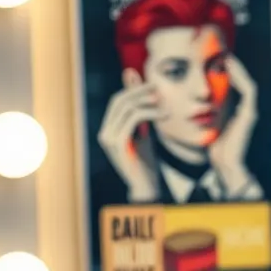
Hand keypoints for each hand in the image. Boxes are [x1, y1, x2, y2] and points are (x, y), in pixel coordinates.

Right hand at [97, 70, 163, 201]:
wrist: (146, 186)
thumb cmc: (146, 162)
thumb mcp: (144, 133)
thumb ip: (143, 115)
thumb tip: (146, 94)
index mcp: (108, 130)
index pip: (117, 102)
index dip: (133, 89)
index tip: (152, 83)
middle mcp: (104, 133)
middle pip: (119, 101)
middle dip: (139, 90)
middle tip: (158, 85)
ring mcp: (108, 139)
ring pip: (127, 108)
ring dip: (148, 101)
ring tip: (166, 102)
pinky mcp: (118, 144)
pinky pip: (133, 119)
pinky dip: (151, 112)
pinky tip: (165, 114)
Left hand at [210, 56, 257, 196]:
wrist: (225, 163)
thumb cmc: (214, 147)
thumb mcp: (207, 124)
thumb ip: (204, 111)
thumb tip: (188, 100)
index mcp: (236, 111)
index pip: (235, 85)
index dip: (227, 71)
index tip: (214, 59)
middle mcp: (245, 109)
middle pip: (242, 81)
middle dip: (233, 66)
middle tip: (220, 52)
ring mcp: (249, 110)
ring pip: (247, 82)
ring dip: (237, 68)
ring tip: (225, 56)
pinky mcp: (250, 113)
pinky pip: (249, 90)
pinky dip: (241, 78)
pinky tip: (230, 68)